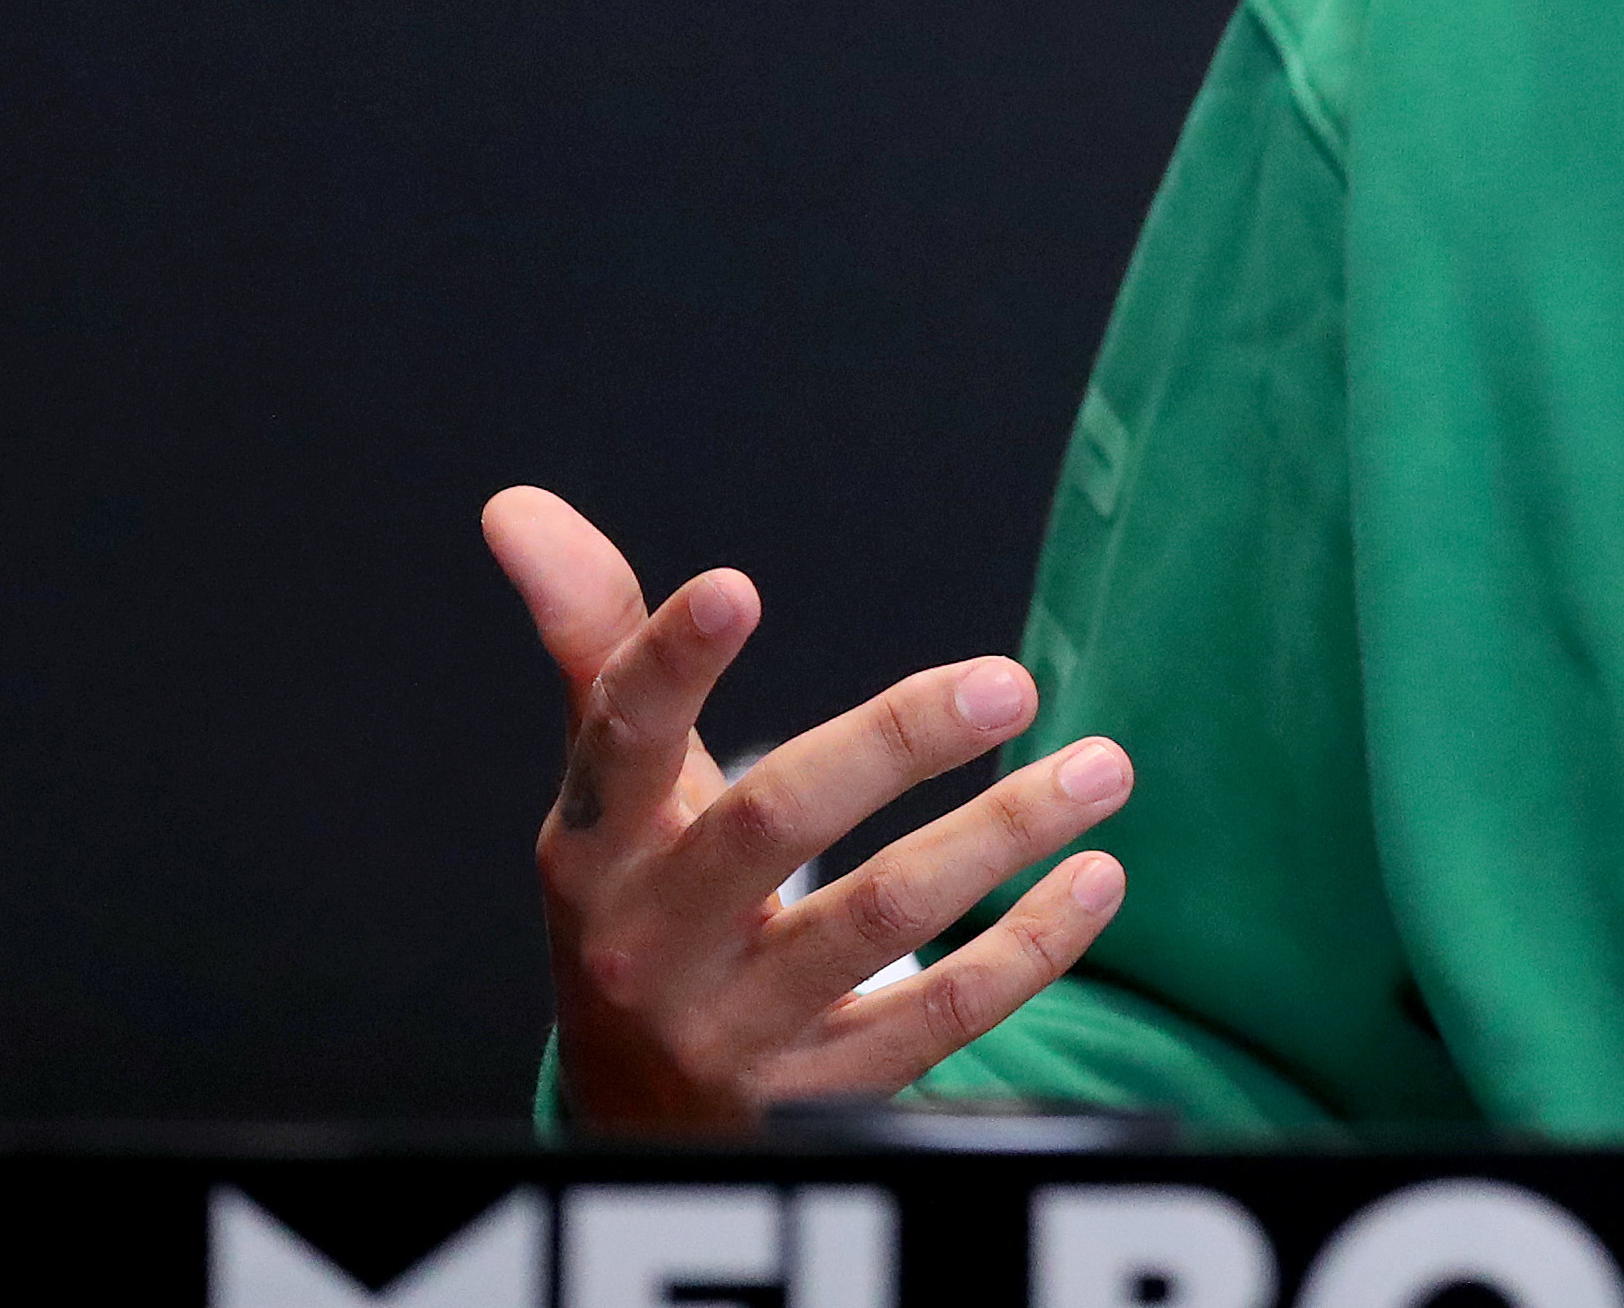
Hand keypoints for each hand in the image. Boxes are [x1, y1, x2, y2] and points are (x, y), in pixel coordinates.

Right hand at [482, 486, 1134, 1131]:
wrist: (639, 1118)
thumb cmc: (642, 903)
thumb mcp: (612, 790)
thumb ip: (593, 641)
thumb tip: (520, 506)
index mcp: (594, 846)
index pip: (622, 741)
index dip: (671, 663)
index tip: (736, 584)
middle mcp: (650, 940)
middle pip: (770, 822)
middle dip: (895, 741)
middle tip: (1012, 677)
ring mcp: (732, 1028)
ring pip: (879, 920)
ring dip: (1002, 835)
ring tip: (1104, 766)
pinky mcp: (816, 1098)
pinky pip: (939, 1022)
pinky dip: (1030, 948)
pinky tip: (1093, 877)